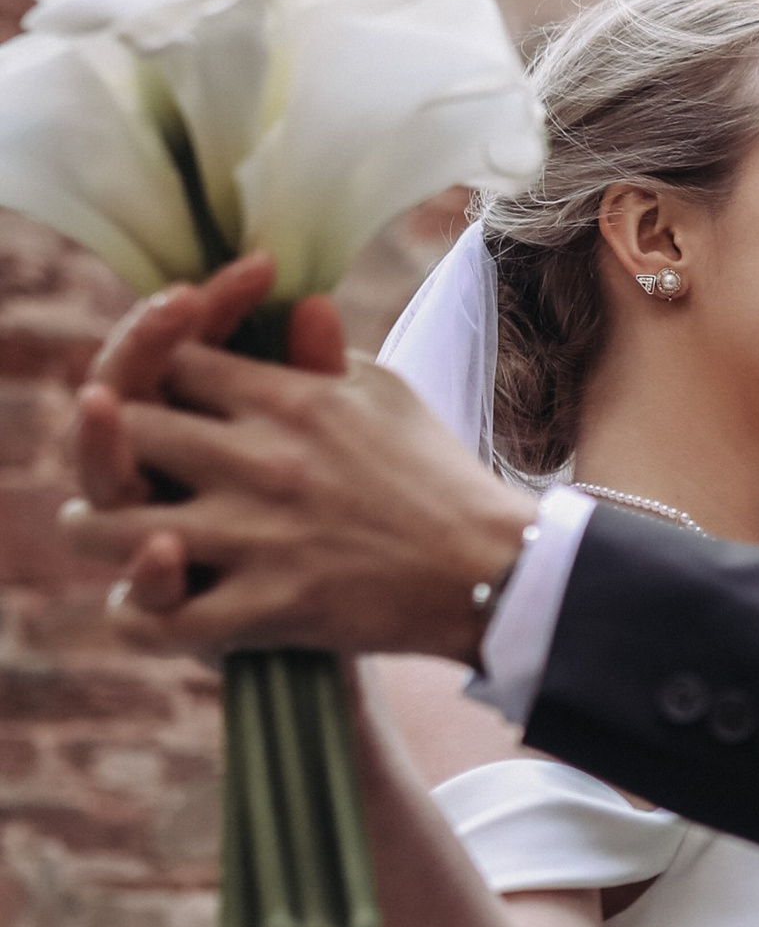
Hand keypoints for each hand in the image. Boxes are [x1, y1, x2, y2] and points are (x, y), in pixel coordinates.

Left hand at [62, 263, 531, 661]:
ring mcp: (259, 536)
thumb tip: (292, 306)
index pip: (171, 360)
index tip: (158, 395)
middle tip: (116, 463)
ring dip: (98, 530)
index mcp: (288, 397)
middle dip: (107, 445)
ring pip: (116, 527)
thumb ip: (321, 354)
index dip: (149, 372)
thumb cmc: (438, 475)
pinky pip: (163, 619)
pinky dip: (136, 616)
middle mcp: (262, 459)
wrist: (492, 569)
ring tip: (105, 531)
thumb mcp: (385, 391)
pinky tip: (139, 606)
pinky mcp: (270, 606)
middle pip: (127, 429)